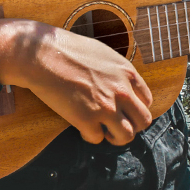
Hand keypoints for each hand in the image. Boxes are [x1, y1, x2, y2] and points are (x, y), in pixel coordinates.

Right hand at [3, 22, 152, 145]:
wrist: (42, 54)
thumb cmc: (67, 50)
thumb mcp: (103, 54)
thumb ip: (117, 73)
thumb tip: (121, 87)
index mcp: (128, 73)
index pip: (147, 101)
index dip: (135, 109)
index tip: (124, 111)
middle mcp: (122, 92)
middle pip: (143, 121)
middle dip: (131, 126)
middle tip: (117, 125)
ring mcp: (106, 107)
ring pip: (126, 136)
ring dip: (115, 137)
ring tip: (103, 131)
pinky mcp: (86, 120)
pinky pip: (97, 139)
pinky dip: (90, 136)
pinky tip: (81, 126)